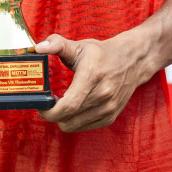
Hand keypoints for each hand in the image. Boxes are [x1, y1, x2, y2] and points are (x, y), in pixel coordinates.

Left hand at [35, 34, 150, 132]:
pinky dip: (73, 121)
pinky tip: (73, 107)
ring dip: (62, 118)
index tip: (41, 103)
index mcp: (92, 76)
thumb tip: (38, 47)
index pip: (69, 105)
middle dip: (52, 113)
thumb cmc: (103, 54)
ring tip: (59, 104)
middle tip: (47, 102)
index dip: (50, 110)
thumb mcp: (79, 46)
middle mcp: (102, 95)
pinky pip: (83, 127)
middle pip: (68, 118)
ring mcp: (108, 108)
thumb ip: (57, 44)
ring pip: (73, 125)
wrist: (133, 61)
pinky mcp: (110, 117)